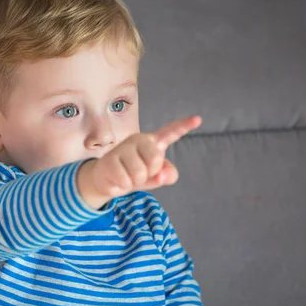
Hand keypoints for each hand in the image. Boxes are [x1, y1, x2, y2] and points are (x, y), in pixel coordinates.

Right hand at [77, 116, 201, 208]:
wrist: (108, 179)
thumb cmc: (135, 173)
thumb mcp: (156, 176)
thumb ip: (168, 175)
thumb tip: (162, 175)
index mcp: (153, 142)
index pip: (170, 132)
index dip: (184, 126)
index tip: (198, 119)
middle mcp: (138, 140)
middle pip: (155, 161)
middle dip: (149, 173)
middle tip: (139, 172)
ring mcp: (122, 148)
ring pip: (139, 174)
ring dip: (134, 182)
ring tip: (127, 176)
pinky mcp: (109, 160)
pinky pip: (124, 181)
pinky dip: (123, 186)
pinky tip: (117, 179)